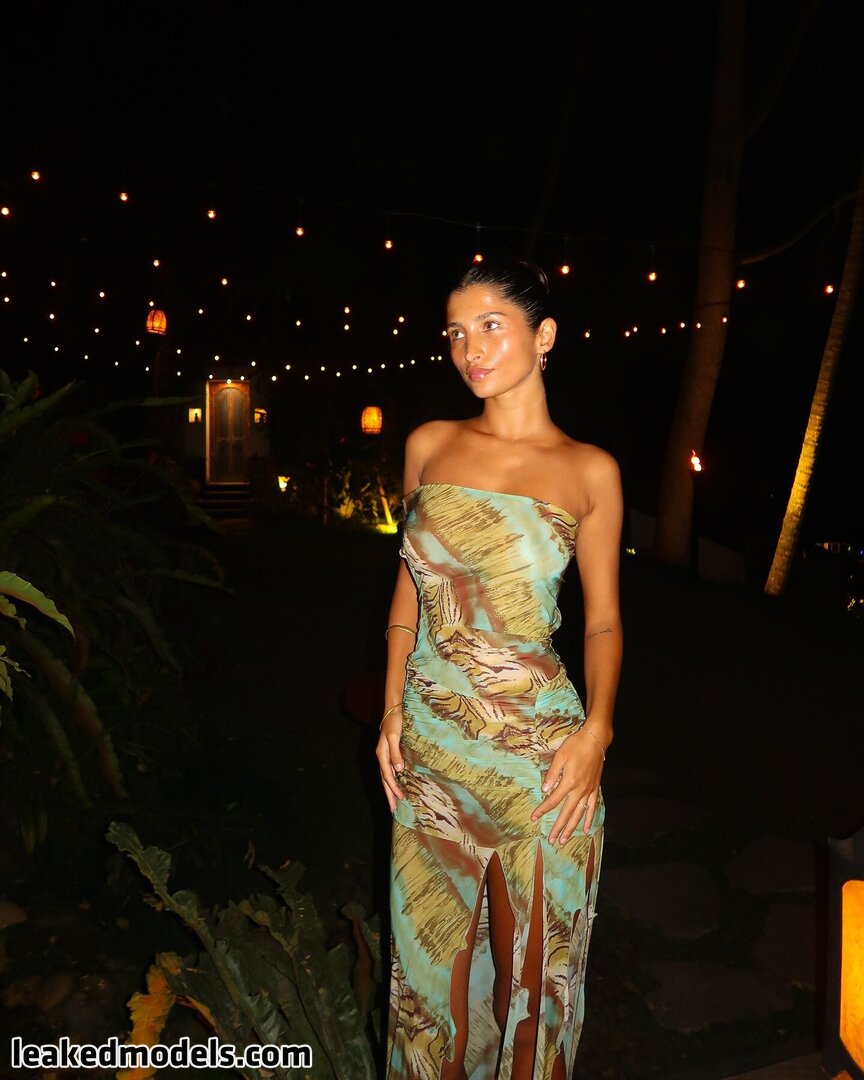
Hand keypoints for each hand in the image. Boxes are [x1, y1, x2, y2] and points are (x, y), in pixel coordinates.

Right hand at [376, 708, 404, 812]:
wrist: (393, 709)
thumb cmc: (394, 721)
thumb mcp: (395, 736)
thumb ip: (395, 753)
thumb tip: (399, 770)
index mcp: (382, 754)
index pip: (387, 776)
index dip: (393, 788)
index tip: (401, 798)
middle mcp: (381, 756)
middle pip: (384, 780)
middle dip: (389, 794)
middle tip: (393, 809)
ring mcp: (384, 755)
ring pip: (386, 776)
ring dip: (390, 789)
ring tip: (394, 802)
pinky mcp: (389, 752)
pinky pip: (389, 770)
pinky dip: (392, 780)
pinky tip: (397, 784)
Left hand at [530, 721, 605, 842]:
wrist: (595, 740)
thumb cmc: (575, 745)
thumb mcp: (560, 756)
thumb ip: (552, 774)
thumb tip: (544, 790)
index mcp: (569, 782)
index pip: (553, 800)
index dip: (542, 810)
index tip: (534, 818)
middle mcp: (579, 790)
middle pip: (566, 813)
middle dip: (558, 828)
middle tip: (551, 841)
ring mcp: (588, 791)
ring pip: (579, 814)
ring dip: (571, 828)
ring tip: (564, 840)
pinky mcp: (595, 789)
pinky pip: (592, 807)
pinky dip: (589, 819)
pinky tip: (586, 829)